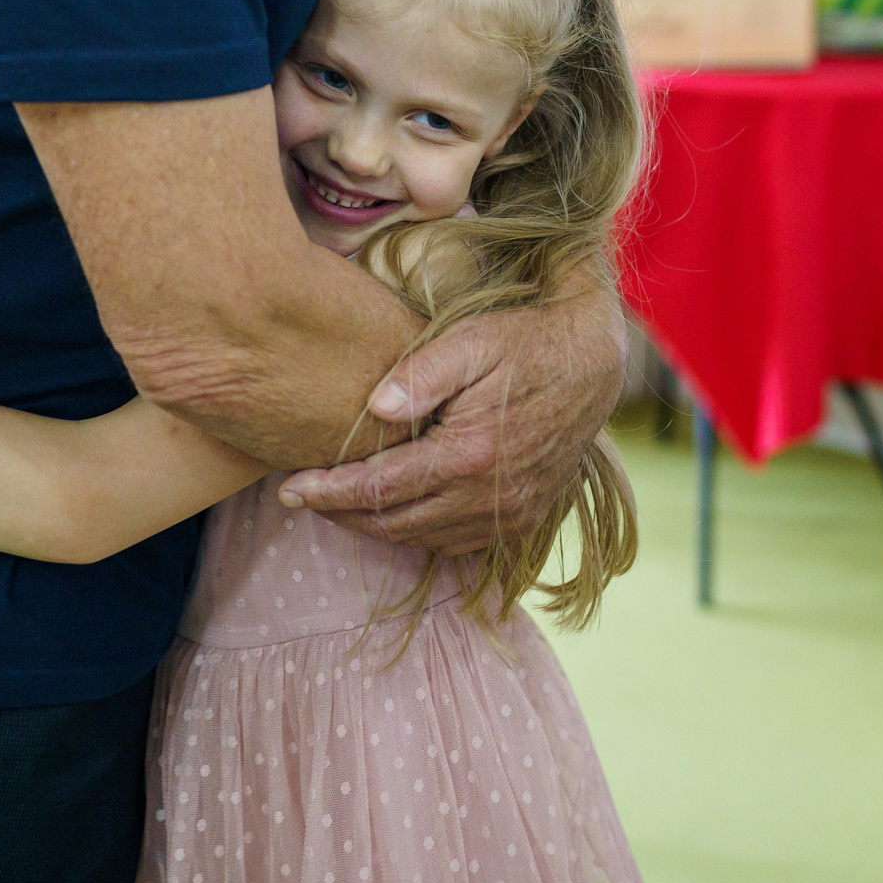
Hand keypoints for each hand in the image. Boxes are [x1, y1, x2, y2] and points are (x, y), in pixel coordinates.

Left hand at [277, 286, 625, 553]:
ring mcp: (512, 513)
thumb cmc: (525, 339)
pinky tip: (394, 509)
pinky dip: (418, 532)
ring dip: (375, 526)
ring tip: (337, 503)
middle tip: (300, 497)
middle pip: (394, 523)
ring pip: (422, 539)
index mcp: (470, 453)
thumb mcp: (471, 340)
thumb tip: (373, 405)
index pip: (379, 488)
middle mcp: (491, 496)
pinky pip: (456, 542)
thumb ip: (420, 373)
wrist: (594, 359)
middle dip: (340, 513)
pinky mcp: (524, 518)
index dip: (327, 492)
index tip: (288, 489)